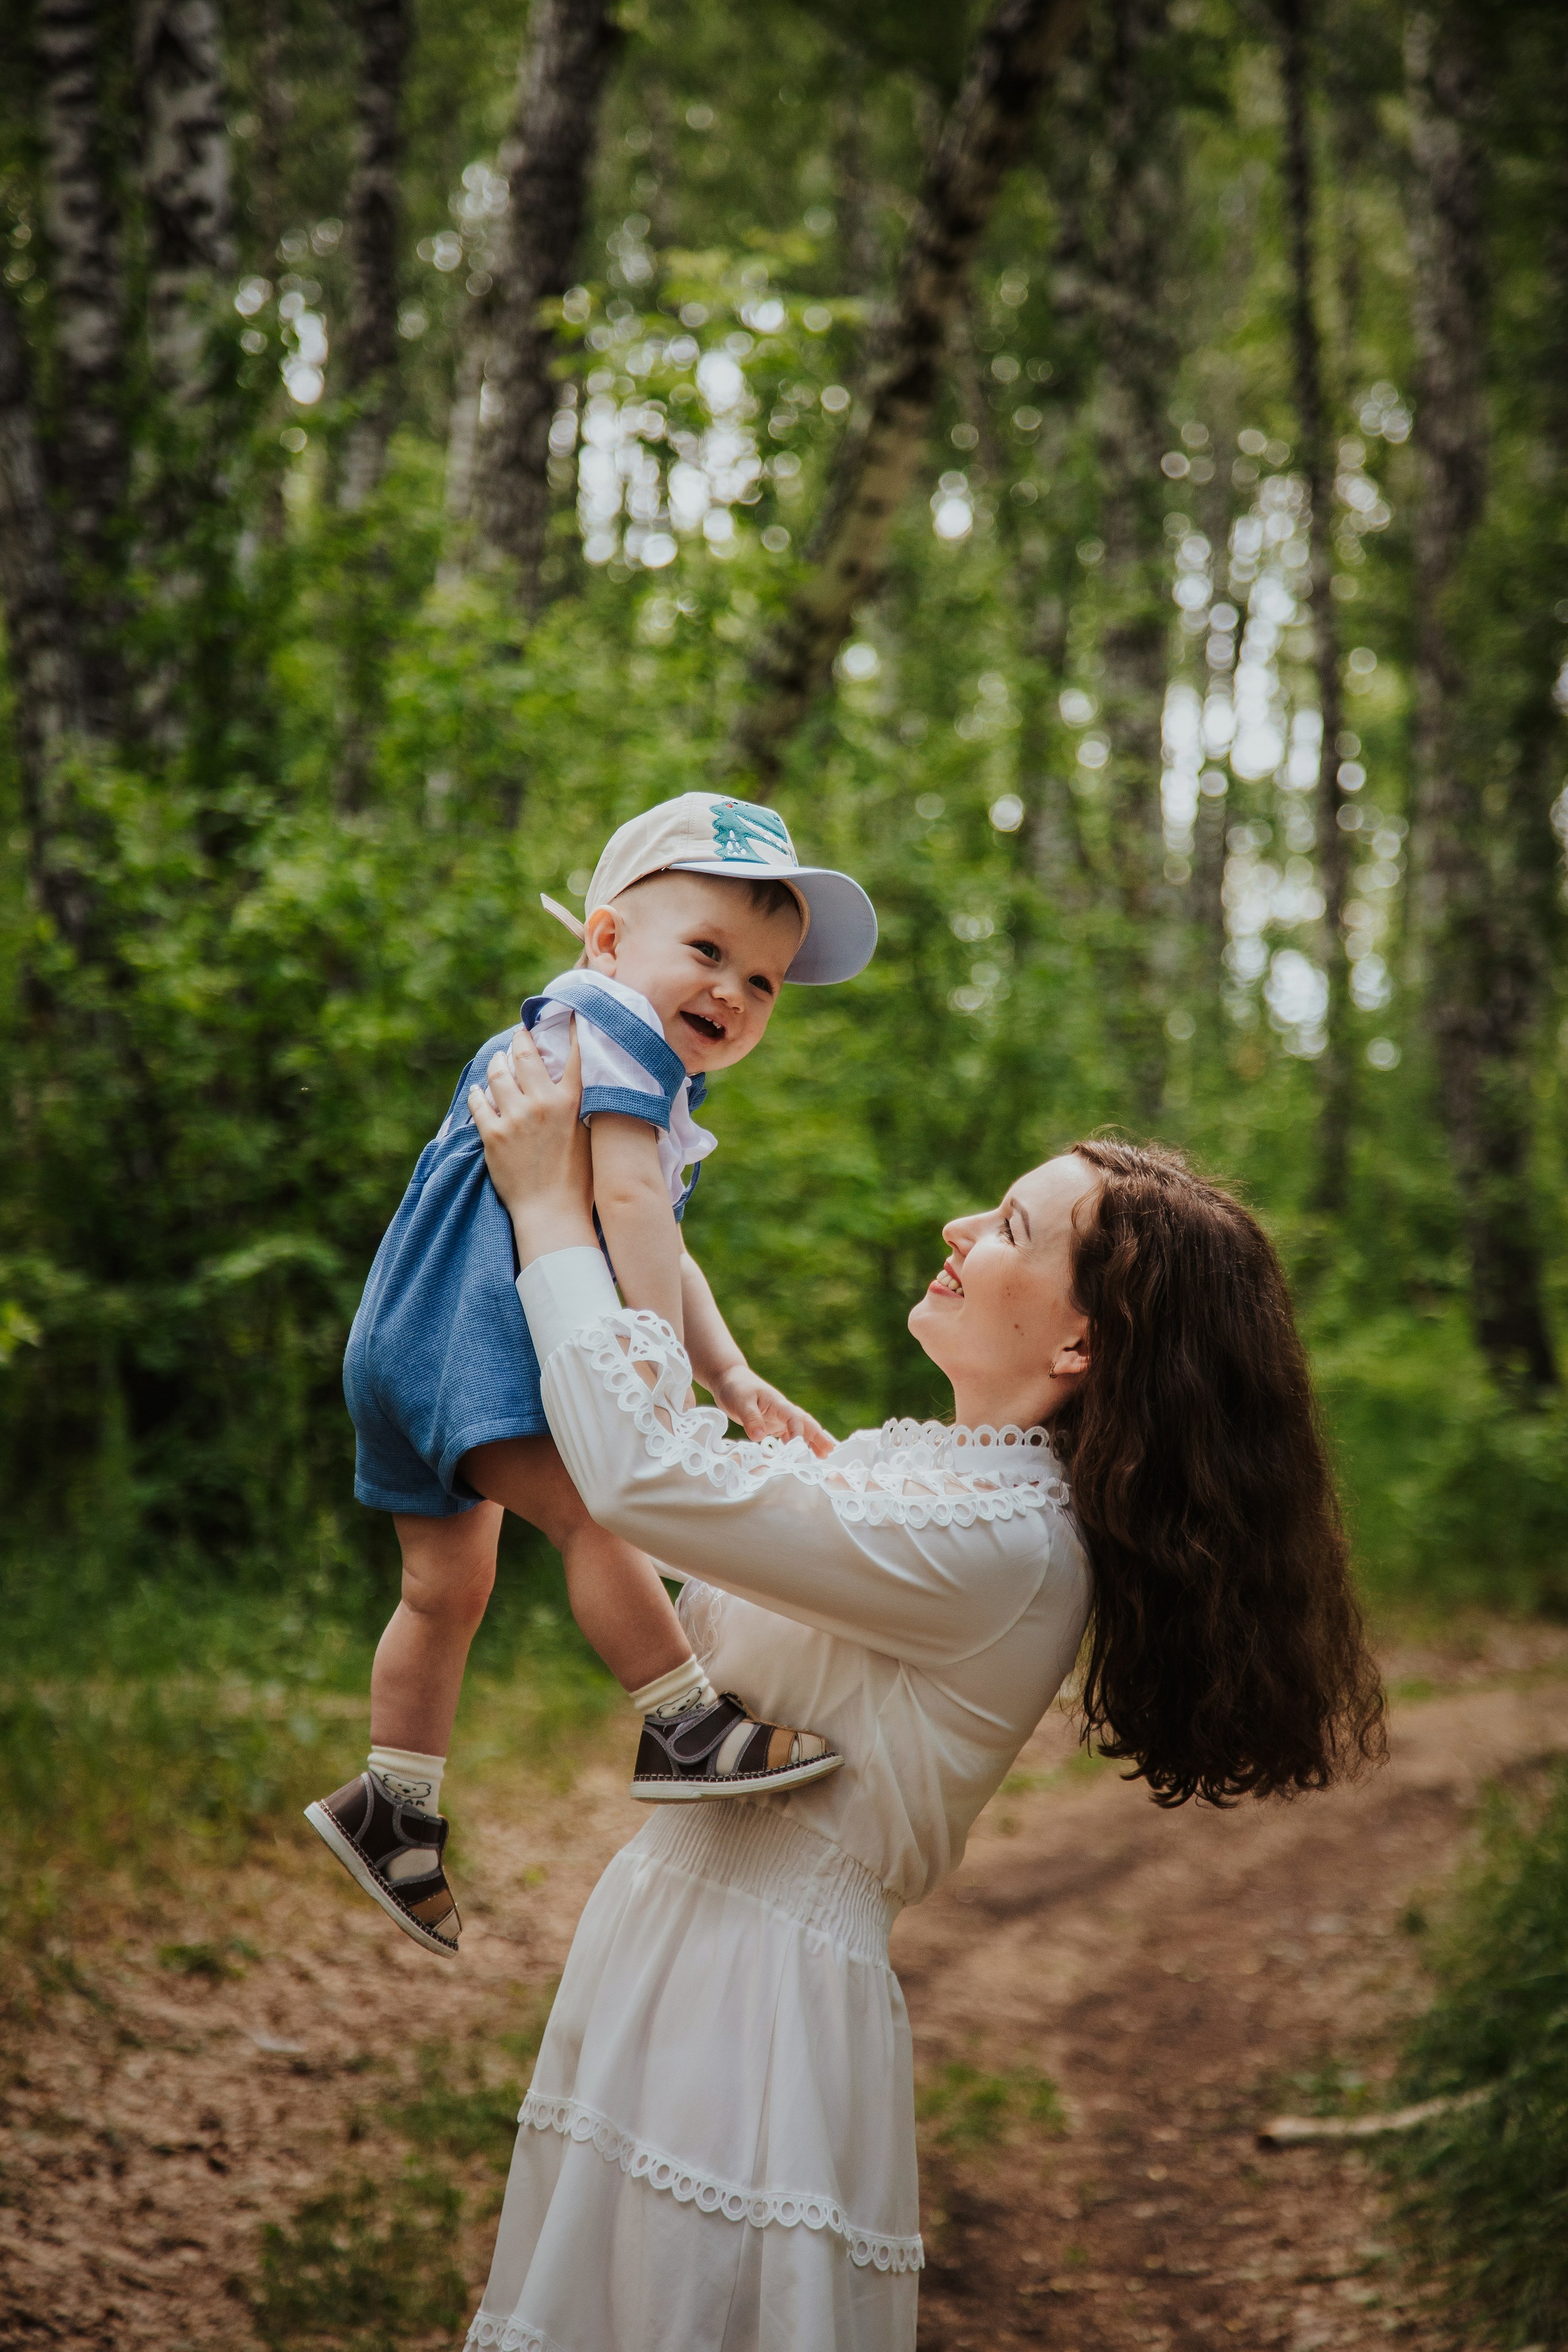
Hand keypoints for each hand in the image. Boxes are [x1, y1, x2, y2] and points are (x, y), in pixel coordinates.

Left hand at [468, 1023, 594, 1261]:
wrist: (552, 1214)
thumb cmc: (579, 1182)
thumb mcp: (593, 1139)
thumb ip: (588, 1108)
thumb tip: (593, 1087)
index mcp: (572, 1102)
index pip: (574, 1054)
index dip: (570, 1028)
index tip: (565, 1012)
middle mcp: (542, 1103)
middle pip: (526, 1054)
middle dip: (521, 1040)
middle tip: (520, 1035)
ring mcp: (515, 1118)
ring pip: (498, 1073)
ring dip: (497, 1064)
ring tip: (498, 1062)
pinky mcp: (492, 1135)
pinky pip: (478, 1102)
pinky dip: (479, 1094)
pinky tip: (480, 1092)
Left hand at [709, 1365, 833, 1457]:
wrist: (729, 1379)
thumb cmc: (736, 1387)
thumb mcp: (741, 1402)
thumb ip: (751, 1419)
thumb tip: (760, 1437)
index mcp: (777, 1403)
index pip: (793, 1417)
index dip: (798, 1431)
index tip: (799, 1446)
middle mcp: (781, 1410)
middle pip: (804, 1422)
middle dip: (817, 1435)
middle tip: (829, 1450)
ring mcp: (778, 1417)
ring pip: (799, 1428)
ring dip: (811, 1440)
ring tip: (823, 1454)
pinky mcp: (772, 1423)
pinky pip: (788, 1433)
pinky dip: (796, 1442)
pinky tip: (800, 1451)